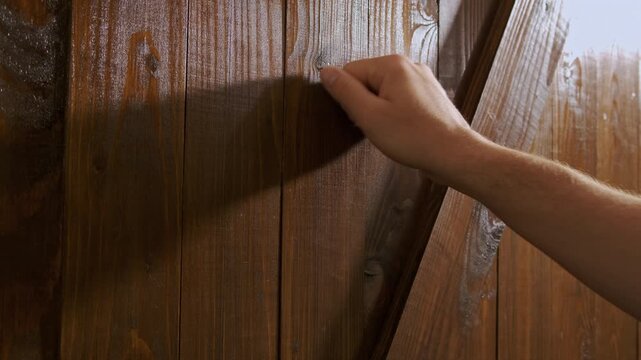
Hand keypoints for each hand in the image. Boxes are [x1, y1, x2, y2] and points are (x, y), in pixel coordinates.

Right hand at [319, 55, 487, 183]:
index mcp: (392, 65)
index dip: (349, 99)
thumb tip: (326, 73)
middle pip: (367, 80)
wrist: (455, 155)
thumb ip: (345, 92)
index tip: (362, 119)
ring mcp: (422, 80)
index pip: (350, 71)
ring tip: (393, 131)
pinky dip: (395, 115)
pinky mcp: (428, 96)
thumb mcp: (370, 116)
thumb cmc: (416, 138)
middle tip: (379, 127)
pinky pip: (400, 100)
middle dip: (366, 105)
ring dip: (380, 112)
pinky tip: (403, 131)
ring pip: (384, 92)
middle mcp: (409, 66)